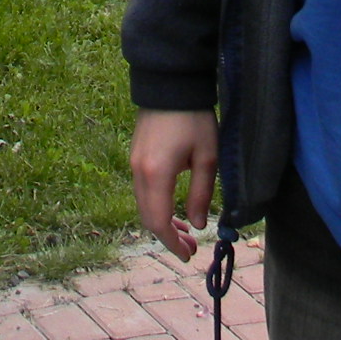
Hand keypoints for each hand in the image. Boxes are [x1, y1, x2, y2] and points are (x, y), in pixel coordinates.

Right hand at [130, 109, 217, 259]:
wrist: (170, 85)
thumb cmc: (193, 119)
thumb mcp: (207, 158)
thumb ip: (201, 194)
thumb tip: (197, 225)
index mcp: (156, 174)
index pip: (159, 221)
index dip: (172, 243)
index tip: (188, 255)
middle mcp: (138, 172)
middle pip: (147, 217)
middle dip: (167, 237)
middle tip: (190, 248)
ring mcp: (133, 163)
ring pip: (143, 205)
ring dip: (162, 222)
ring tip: (186, 232)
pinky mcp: (135, 156)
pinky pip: (142, 191)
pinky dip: (156, 206)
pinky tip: (173, 209)